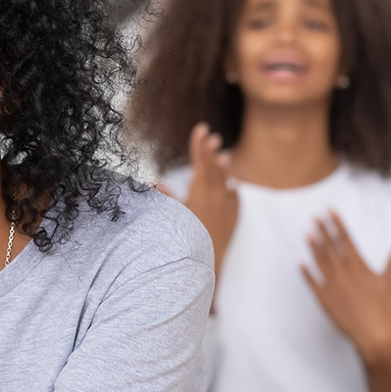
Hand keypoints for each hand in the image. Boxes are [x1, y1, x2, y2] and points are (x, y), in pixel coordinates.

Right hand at [159, 123, 236, 278]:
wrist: (206, 263)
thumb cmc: (185, 238)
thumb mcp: (173, 216)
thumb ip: (166, 198)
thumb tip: (156, 184)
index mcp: (201, 191)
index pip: (200, 161)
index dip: (199, 144)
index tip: (201, 128)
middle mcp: (218, 196)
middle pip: (215, 167)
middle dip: (212, 151)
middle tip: (213, 137)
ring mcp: (228, 207)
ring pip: (226, 181)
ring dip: (224, 168)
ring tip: (225, 155)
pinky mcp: (233, 219)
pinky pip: (234, 199)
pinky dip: (231, 190)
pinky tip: (232, 186)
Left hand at [302, 210, 390, 391]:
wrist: (375, 335)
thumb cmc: (386, 310)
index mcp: (360, 267)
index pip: (346, 239)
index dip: (337, 224)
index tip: (329, 211)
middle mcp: (344, 273)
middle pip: (330, 247)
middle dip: (322, 230)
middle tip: (314, 217)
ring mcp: (332, 285)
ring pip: (320, 261)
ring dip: (313, 247)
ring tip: (307, 233)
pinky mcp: (324, 299)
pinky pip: (312, 283)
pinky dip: (306, 273)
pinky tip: (300, 264)